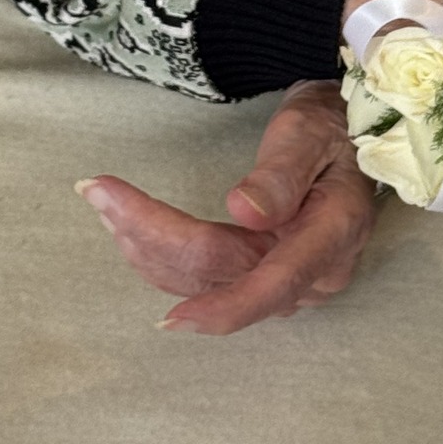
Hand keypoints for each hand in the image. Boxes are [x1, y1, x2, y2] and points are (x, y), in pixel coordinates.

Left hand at [76, 80, 375, 333]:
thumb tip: (244, 213)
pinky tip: (127, 227)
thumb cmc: (329, 126)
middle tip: (100, 193)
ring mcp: (286, 282)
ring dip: (147, 247)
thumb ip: (281, 174)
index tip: (171, 317)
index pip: (275, 284)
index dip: (223, 306)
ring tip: (104, 201)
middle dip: (154, 239)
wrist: (342, 134)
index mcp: (333, 236)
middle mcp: (312, 274)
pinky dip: (160, 255)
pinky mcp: (261, 278)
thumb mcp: (310, 132)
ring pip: (204, 281)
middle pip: (223, 275)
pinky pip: (205, 278)